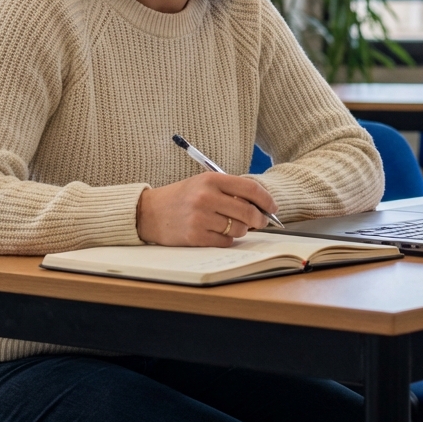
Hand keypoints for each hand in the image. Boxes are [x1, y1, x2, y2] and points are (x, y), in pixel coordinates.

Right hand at [136, 173, 277, 246]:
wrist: (149, 212)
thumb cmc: (180, 197)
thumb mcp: (203, 183)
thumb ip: (229, 190)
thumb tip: (260, 204)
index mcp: (211, 180)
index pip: (250, 189)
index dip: (267, 200)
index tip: (273, 207)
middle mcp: (206, 197)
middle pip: (248, 212)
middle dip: (259, 219)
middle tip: (260, 221)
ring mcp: (200, 218)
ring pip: (238, 229)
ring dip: (241, 230)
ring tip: (230, 225)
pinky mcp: (196, 236)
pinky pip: (226, 241)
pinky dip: (227, 239)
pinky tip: (218, 233)